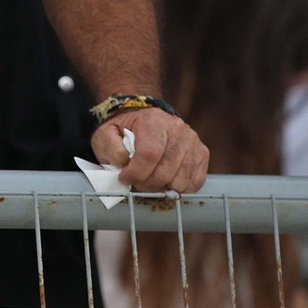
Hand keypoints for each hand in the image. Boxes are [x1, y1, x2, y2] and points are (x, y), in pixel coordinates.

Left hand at [92, 107, 207, 192]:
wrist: (142, 119)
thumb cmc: (123, 130)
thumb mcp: (106, 134)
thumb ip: (111, 149)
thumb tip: (127, 165)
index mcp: (153, 120)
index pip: (149, 154)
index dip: (136, 173)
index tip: (125, 178)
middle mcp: (177, 129)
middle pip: (166, 170)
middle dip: (147, 184)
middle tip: (136, 182)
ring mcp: (193, 141)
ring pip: (181, 180)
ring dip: (162, 187)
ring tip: (150, 180)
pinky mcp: (202, 153)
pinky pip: (195, 182)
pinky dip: (179, 188)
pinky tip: (165, 182)